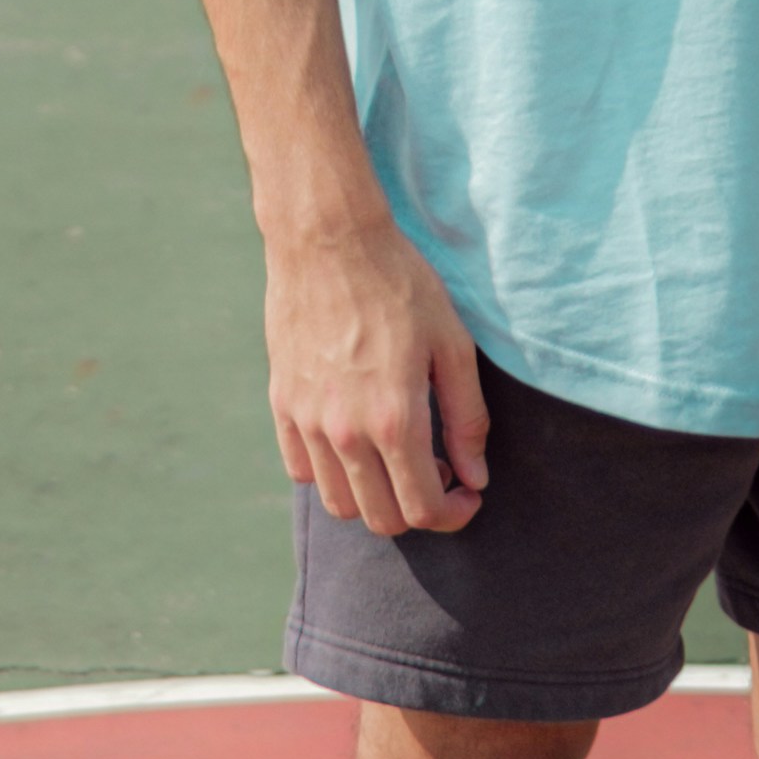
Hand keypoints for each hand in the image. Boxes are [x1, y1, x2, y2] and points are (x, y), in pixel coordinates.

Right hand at [265, 206, 489, 535]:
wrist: (328, 240)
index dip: (453, 514)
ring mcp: (309, 420)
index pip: (423, 509)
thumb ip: (467, 419)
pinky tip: (355, 441)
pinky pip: (302, 469)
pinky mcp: (283, 403)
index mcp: (396, 419)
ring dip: (374, 497)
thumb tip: (475, 478)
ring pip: (339, 503)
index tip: (467, 494)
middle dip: (418, 511)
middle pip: (381, 519)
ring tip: (396, 458)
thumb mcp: (452, 345)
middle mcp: (347, 431)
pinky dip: (331, 473)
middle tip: (438, 472)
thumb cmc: (399, 284)